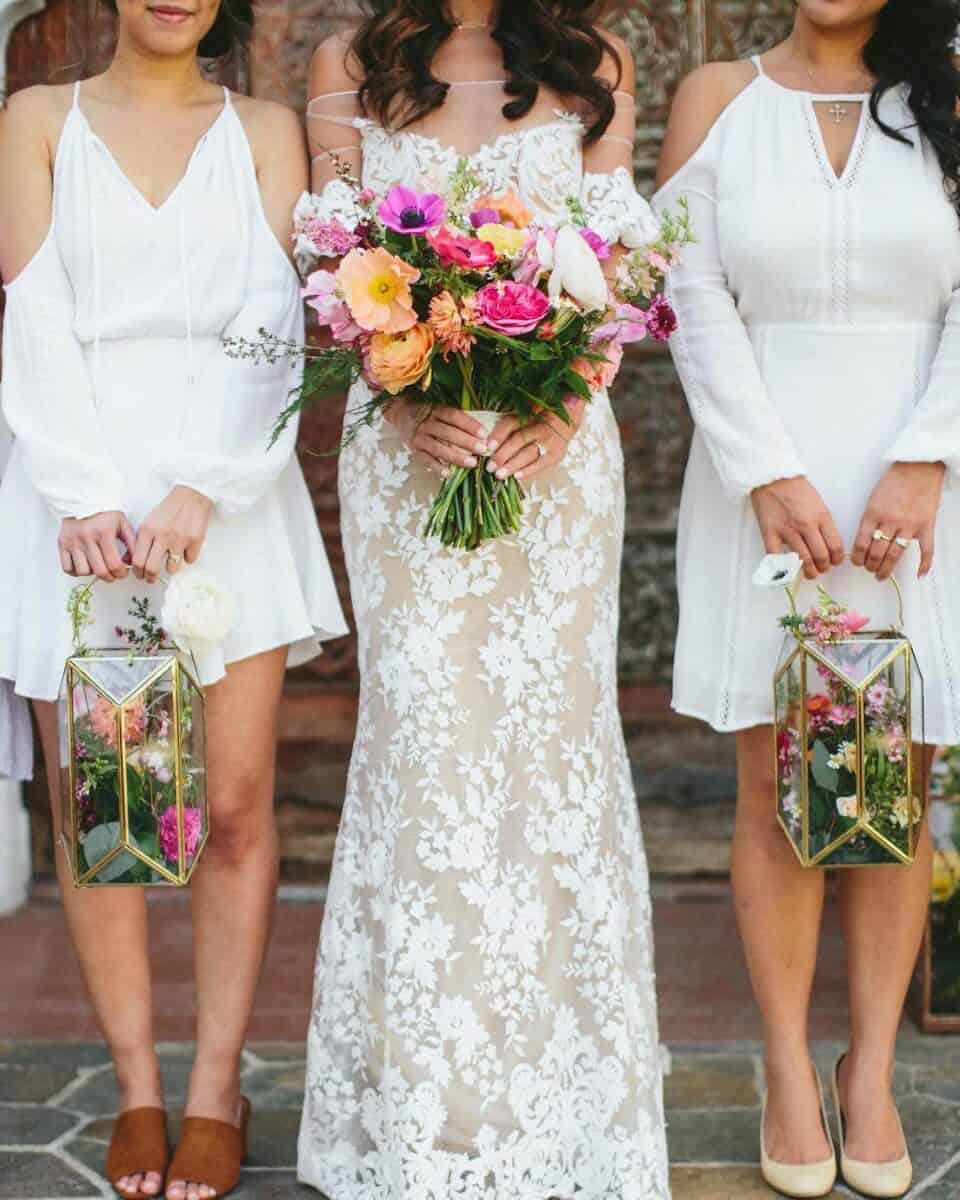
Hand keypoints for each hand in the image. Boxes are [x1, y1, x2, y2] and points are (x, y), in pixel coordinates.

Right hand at [59, 511, 135, 581]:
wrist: (82, 500)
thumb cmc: (104, 513)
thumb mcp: (122, 523)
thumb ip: (132, 543)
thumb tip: (134, 563)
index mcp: (104, 532)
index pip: (114, 564)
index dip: (121, 573)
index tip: (123, 572)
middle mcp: (86, 537)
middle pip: (99, 571)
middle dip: (110, 577)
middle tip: (114, 575)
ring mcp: (72, 541)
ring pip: (83, 571)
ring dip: (93, 574)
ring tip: (98, 567)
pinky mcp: (62, 543)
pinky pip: (67, 568)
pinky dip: (76, 572)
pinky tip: (85, 565)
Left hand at [132, 486, 212, 582]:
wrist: (190, 497)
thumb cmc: (169, 510)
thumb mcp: (149, 523)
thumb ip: (141, 541)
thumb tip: (134, 561)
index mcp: (147, 531)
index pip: (138, 560)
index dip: (138, 572)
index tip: (140, 574)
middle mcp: (162, 536)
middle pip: (152, 569)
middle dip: (151, 578)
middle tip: (152, 578)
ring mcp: (179, 540)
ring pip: (172, 568)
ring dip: (171, 568)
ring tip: (171, 562)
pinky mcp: (195, 541)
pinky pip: (190, 560)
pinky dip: (187, 557)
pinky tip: (186, 549)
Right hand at [385, 400, 490, 475]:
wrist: (401, 414)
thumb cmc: (428, 413)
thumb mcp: (440, 409)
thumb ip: (456, 419)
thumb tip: (481, 431)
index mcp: (435, 410)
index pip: (454, 416)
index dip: (470, 425)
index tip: (484, 434)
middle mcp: (426, 423)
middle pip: (448, 433)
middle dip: (467, 442)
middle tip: (483, 450)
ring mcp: (419, 437)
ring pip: (439, 448)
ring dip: (456, 457)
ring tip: (472, 463)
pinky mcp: (414, 449)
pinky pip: (426, 460)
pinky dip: (437, 467)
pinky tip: (448, 474)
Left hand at [486, 397, 586, 482]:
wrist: (564, 426)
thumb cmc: (536, 424)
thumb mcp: (523, 420)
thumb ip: (507, 429)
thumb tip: (486, 444)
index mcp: (526, 416)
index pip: (509, 424)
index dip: (498, 435)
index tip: (487, 446)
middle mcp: (537, 427)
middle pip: (518, 441)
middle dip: (502, 455)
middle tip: (490, 467)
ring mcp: (548, 441)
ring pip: (528, 454)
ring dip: (512, 465)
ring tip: (499, 474)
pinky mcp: (555, 454)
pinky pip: (540, 464)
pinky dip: (528, 470)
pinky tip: (516, 476)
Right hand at [751, 476, 844, 579]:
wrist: (772, 477)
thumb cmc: (796, 488)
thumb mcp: (818, 503)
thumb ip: (823, 523)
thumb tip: (826, 544)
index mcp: (821, 517)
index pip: (835, 546)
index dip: (837, 559)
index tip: (835, 562)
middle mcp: (807, 525)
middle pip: (821, 556)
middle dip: (824, 567)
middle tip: (822, 569)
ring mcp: (787, 530)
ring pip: (803, 560)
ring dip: (808, 571)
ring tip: (809, 573)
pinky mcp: (770, 533)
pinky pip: (776, 557)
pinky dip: (781, 568)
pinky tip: (786, 572)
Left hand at [851, 461, 944, 579]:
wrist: (918, 468)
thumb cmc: (894, 481)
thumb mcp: (873, 499)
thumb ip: (869, 520)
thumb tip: (864, 541)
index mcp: (873, 514)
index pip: (861, 544)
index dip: (858, 558)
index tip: (857, 563)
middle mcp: (890, 522)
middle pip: (877, 553)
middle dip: (870, 565)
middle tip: (869, 570)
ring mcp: (910, 525)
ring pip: (895, 554)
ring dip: (886, 568)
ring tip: (881, 574)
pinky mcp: (926, 526)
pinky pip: (926, 550)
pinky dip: (924, 564)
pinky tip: (919, 574)